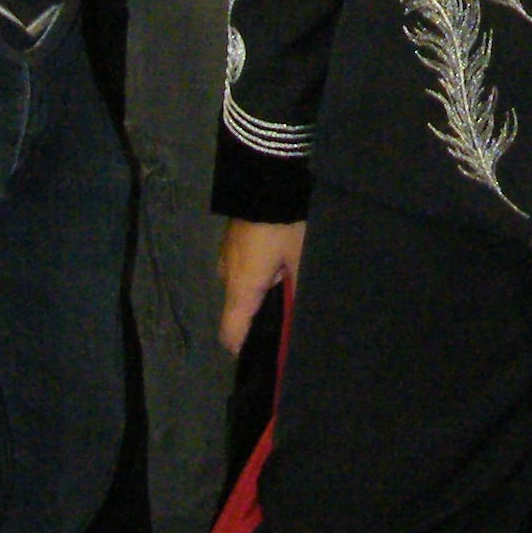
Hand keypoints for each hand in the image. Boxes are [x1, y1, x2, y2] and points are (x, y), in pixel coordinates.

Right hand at [219, 217, 303, 355]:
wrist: (265, 178)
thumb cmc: (284, 225)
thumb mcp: (301, 258)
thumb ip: (301, 289)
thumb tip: (305, 314)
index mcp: (243, 288)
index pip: (231, 333)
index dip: (242, 348)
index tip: (260, 353)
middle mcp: (227, 276)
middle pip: (239, 309)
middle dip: (261, 311)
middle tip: (288, 306)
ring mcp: (226, 255)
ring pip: (241, 285)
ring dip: (261, 286)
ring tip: (288, 276)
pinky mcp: (230, 239)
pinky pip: (241, 265)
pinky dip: (257, 269)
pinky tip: (279, 256)